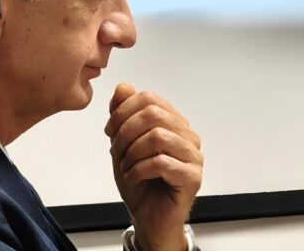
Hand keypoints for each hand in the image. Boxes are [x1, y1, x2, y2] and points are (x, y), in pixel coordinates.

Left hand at [105, 83, 202, 250]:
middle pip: (153, 114)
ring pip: (157, 136)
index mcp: (172, 122)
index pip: (149, 99)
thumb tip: (124, 86)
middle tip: (115, 150)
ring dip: (132, 152)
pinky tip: (133, 177)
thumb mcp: (122, 142)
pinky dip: (138, 170)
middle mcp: (187, 135)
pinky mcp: (193, 177)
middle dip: (125, 131)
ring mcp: (193, 155)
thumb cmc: (139, 179)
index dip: (123, 111)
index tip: (109, 130)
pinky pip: (161, 163)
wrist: (147, 217)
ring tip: (125, 166)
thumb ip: (122, 113)